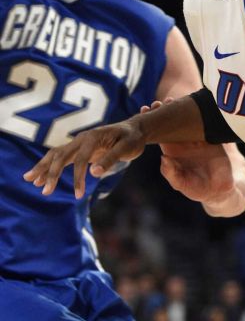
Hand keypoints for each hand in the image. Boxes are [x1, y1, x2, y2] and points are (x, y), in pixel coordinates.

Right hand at [23, 119, 146, 198]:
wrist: (135, 129)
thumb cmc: (132, 138)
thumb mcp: (127, 147)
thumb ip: (111, 158)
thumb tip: (94, 173)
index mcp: (93, 137)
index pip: (81, 159)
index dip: (78, 177)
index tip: (78, 194)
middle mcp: (82, 138)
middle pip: (61, 155)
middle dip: (52, 174)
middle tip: (44, 191)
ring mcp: (78, 143)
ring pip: (56, 155)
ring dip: (43, 168)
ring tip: (30, 181)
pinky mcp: (79, 149)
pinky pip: (60, 157)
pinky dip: (49, 166)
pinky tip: (41, 177)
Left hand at [141, 99, 234, 204]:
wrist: (221, 189)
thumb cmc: (199, 188)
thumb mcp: (184, 185)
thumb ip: (172, 175)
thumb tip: (164, 159)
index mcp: (172, 152)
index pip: (158, 133)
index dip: (152, 123)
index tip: (145, 111)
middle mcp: (182, 142)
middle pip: (169, 123)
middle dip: (162, 111)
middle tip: (157, 103)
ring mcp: (196, 137)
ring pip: (185, 119)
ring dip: (178, 108)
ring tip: (171, 99)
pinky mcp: (211, 136)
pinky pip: (203, 121)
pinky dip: (198, 111)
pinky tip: (193, 103)